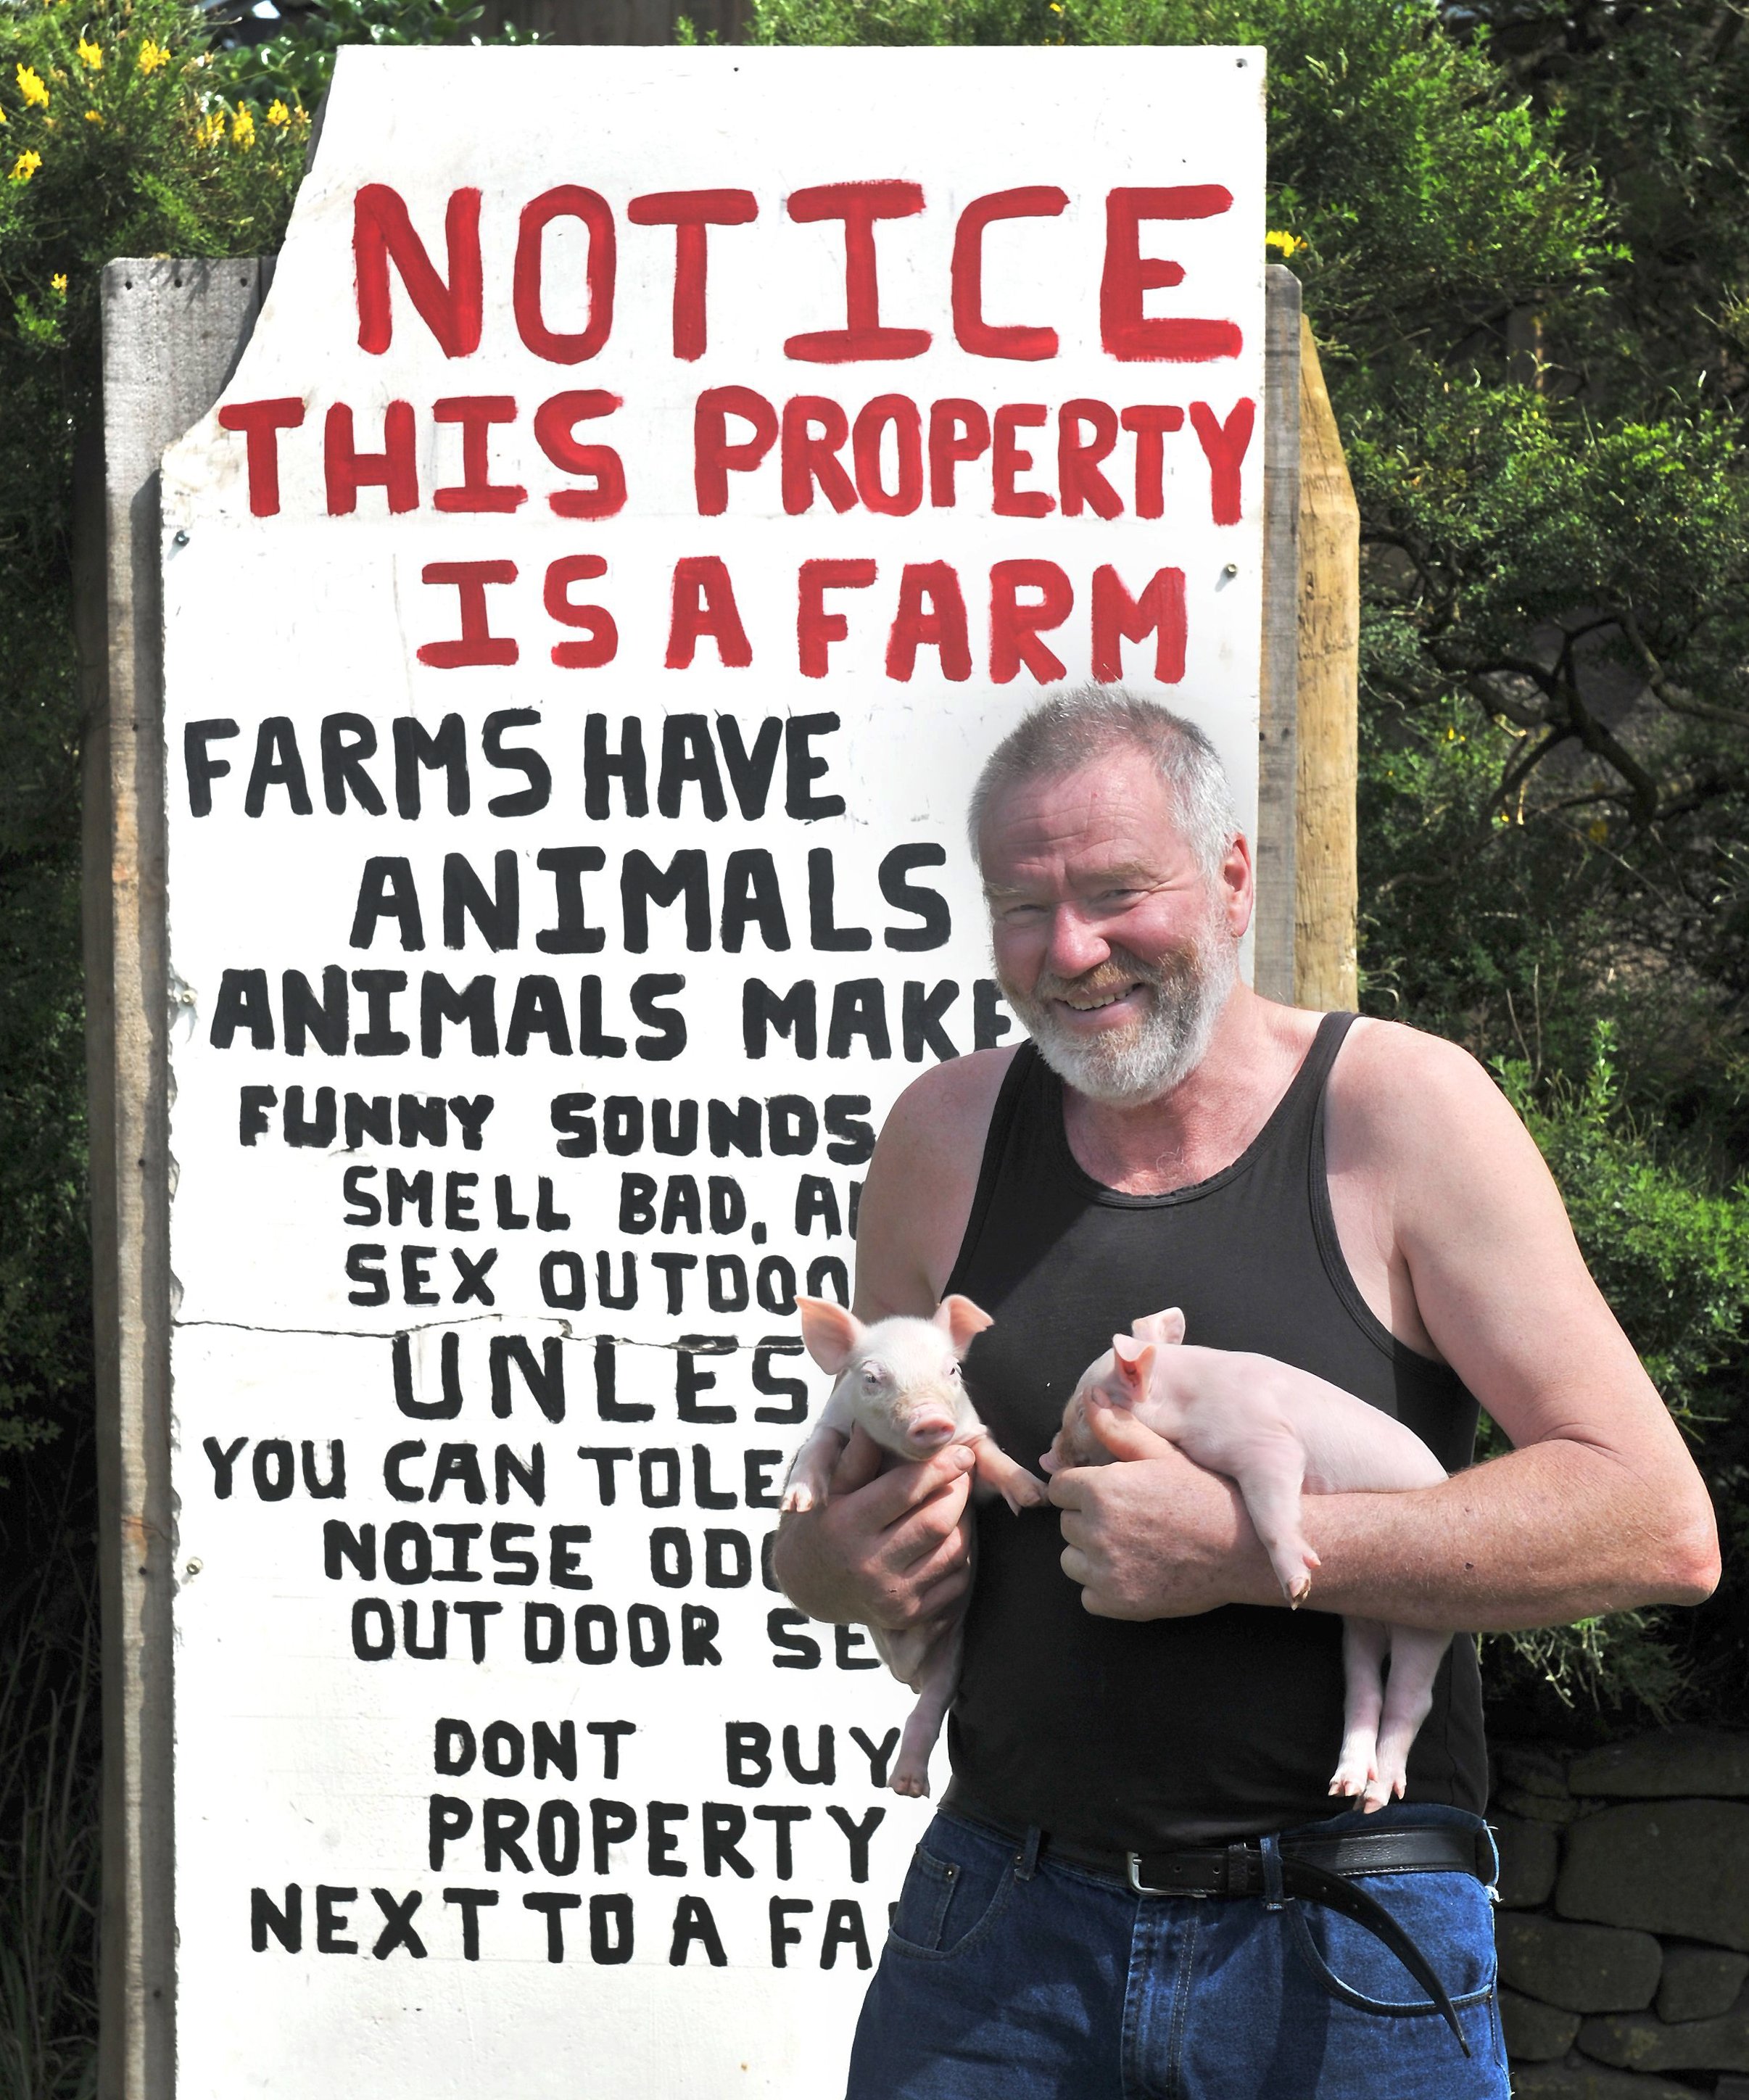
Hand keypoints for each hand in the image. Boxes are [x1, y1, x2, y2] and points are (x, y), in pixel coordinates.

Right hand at [770, 1425, 975, 1630]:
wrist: (808, 1586)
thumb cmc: (822, 1523)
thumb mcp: (828, 1488)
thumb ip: (856, 1458)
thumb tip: (876, 1422)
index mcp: (848, 1525)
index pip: (905, 1490)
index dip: (940, 1467)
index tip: (963, 1450)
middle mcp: (869, 1564)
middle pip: (937, 1521)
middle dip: (959, 1491)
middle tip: (965, 1472)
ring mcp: (891, 1595)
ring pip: (953, 1551)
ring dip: (965, 1520)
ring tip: (958, 1500)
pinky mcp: (909, 1615)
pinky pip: (955, 1581)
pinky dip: (962, 1554)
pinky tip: (954, 1534)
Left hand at [1047, 1404, 1276, 1618]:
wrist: (1241, 1550)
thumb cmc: (1204, 1495)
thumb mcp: (1162, 1455)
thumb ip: (1118, 1430)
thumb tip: (1089, 1399)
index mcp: (1102, 1489)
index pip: (1058, 1487)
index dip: (1082, 1488)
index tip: (1111, 1493)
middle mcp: (1097, 1530)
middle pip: (1066, 1523)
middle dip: (1089, 1519)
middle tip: (1131, 1519)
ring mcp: (1106, 1571)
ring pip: (1072, 1560)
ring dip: (1092, 1555)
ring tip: (1133, 1545)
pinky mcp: (1118, 1603)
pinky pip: (1089, 1596)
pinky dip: (1106, 1588)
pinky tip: (1138, 1572)